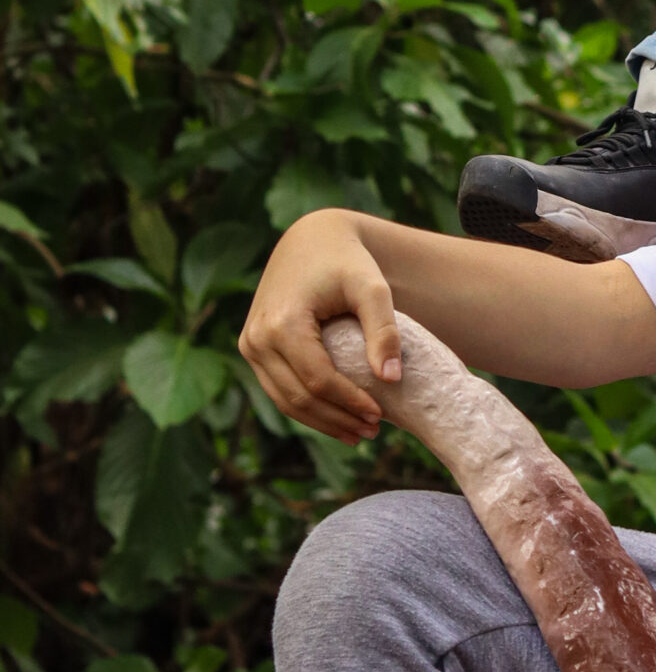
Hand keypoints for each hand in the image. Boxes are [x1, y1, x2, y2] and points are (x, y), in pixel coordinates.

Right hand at [239, 210, 402, 442]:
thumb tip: (391, 379)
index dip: (349, 402)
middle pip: (299, 397)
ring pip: (284, 400)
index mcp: (283, 323)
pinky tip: (335, 417)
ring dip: (321, 421)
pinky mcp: (252, 348)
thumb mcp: (372, 287)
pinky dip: (305, 407)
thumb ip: (384, 331)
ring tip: (358, 432)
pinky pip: (278, 388)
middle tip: (372, 431)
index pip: (318, 380)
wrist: (311, 239)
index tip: (380, 415)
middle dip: (337, 419)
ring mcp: (249, 345)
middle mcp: (257, 338)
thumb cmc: (347, 261)